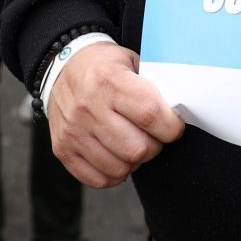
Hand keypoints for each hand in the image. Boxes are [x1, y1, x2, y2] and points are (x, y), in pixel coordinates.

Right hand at [47, 42, 183, 187]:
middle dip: (155, 147)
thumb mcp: (130, 60)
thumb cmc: (104, 66)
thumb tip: (179, 110)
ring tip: (135, 144)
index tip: (175, 126)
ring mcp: (73, 131)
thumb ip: (153, 84)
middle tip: (154, 136)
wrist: (62, 69)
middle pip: (137, 148)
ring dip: (135, 162)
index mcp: (109, 80)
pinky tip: (117, 157)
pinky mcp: (63, 150)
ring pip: (119, 168)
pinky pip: (98, 179)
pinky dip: (114, 175)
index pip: (150, 114)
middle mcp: (88, 107)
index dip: (171, 127)